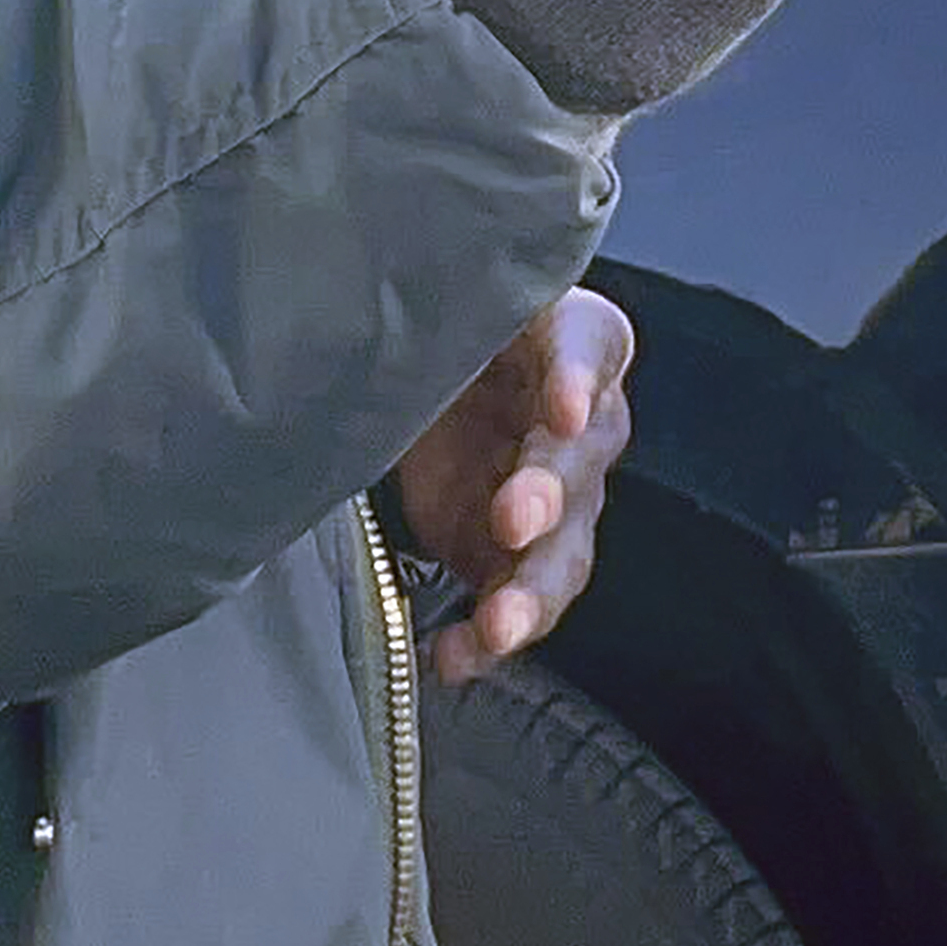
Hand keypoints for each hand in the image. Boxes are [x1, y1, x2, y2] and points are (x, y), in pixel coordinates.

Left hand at [388, 291, 633, 680]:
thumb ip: (421, 295)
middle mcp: (580, 423)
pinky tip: (452, 659)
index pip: (589, 346)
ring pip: (562, 552)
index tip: (564, 409)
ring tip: (497, 627)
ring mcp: (554, 498)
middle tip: (512, 519)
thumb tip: (357, 286)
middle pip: (577, 462)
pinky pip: (512, 603)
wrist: (406, 375)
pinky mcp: (511, 555)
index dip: (579, 378)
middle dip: (546, 495)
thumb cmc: (429, 321)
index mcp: (568, 338)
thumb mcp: (432, 293)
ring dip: (531, 592)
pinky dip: (484, 639)